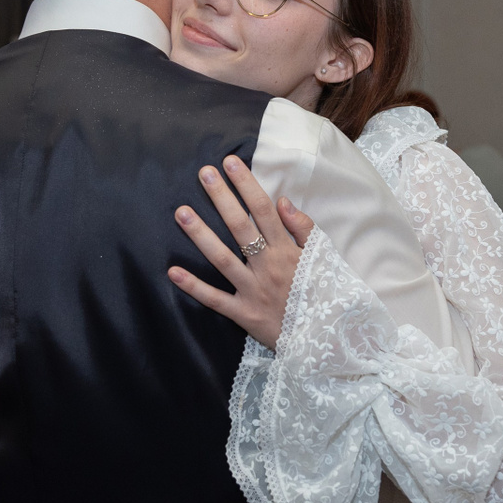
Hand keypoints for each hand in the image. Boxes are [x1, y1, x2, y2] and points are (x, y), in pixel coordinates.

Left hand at [168, 156, 314, 346]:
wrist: (330, 340)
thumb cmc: (324, 295)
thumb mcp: (324, 258)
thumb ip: (303, 229)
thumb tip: (282, 201)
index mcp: (287, 251)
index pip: (263, 210)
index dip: (247, 185)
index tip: (231, 162)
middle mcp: (267, 267)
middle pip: (240, 227)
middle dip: (222, 199)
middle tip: (203, 174)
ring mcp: (253, 291)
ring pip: (223, 259)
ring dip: (201, 235)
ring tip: (181, 212)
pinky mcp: (244, 315)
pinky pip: (215, 300)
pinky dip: (194, 287)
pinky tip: (172, 271)